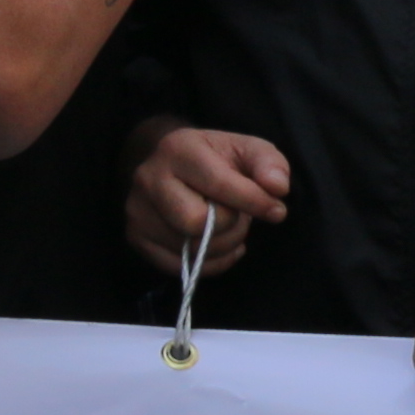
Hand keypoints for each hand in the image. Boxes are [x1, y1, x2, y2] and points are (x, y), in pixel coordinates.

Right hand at [124, 121, 289, 275]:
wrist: (171, 163)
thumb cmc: (216, 157)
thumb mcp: (247, 149)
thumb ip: (269, 164)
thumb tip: (278, 189)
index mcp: (179, 148)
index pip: (218, 184)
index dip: (254, 202)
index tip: (277, 210)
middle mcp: (149, 179)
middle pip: (196, 222)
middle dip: (230, 225)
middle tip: (241, 216)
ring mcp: (138, 210)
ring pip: (188, 248)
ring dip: (223, 244)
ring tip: (229, 226)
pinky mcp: (136, 237)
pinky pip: (179, 266)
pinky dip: (211, 263)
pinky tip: (221, 245)